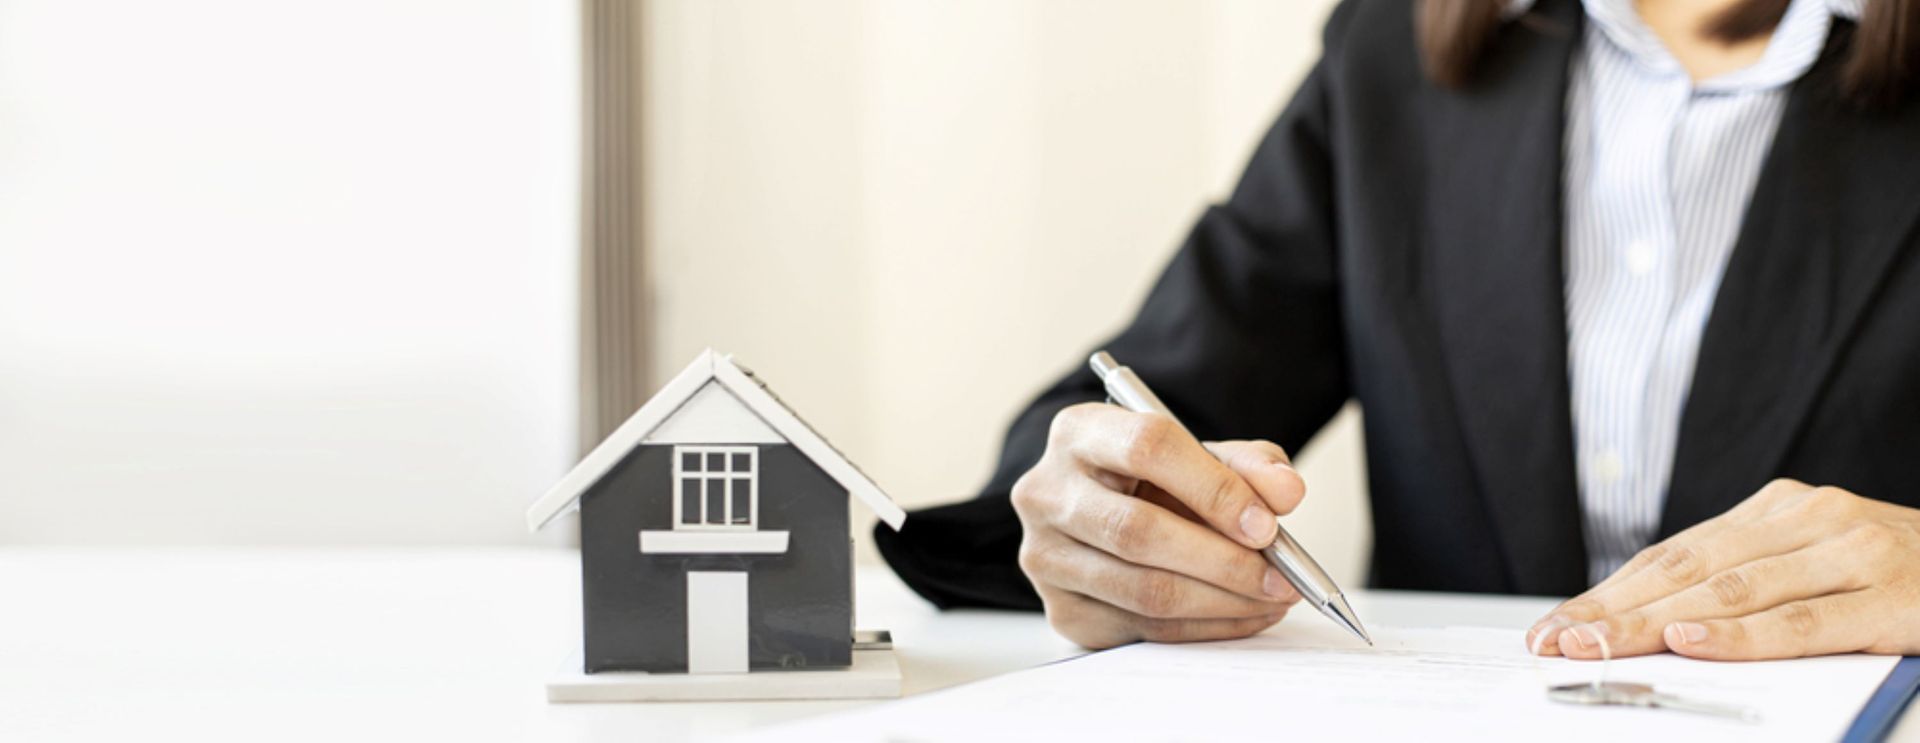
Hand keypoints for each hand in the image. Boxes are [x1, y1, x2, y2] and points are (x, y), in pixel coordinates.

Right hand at [1010, 403, 1305, 648]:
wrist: (1108, 513)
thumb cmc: (1156, 481)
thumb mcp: (1202, 457)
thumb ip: (1248, 466)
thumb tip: (1286, 492)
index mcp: (1078, 432)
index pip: (1147, 448)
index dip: (1214, 488)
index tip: (1267, 524)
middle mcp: (1046, 492)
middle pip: (1138, 531)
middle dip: (1223, 561)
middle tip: (1281, 577)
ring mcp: (1046, 556)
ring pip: (1143, 589)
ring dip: (1222, 601)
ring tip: (1272, 598)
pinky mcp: (1062, 610)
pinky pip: (1143, 628)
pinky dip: (1204, 627)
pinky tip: (1243, 614)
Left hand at [1527, 479, 1919, 660]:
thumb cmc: (1902, 575)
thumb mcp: (1819, 562)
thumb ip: (1749, 582)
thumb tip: (1656, 624)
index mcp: (1779, 508)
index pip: (1673, 554)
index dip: (1607, 592)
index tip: (1554, 624)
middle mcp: (1809, 518)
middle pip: (1687, 569)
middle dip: (1612, 609)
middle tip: (1557, 640)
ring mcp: (1851, 551)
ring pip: (1732, 590)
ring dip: (1655, 623)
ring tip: (1600, 645)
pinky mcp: (1891, 595)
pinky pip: (1803, 621)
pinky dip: (1741, 634)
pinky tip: (1692, 642)